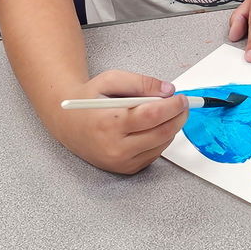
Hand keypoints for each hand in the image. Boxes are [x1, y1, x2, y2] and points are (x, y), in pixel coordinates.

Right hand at [52, 70, 188, 173]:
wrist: (68, 123)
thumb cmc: (89, 100)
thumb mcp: (111, 80)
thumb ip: (141, 82)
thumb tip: (168, 90)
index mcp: (109, 123)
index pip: (151, 116)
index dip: (172, 106)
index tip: (181, 97)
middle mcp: (114, 147)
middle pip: (160, 133)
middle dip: (178, 116)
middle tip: (182, 104)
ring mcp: (120, 161)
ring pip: (161, 145)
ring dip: (172, 127)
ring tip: (169, 112)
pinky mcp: (125, 169)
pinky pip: (154, 154)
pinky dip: (161, 139)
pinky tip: (155, 126)